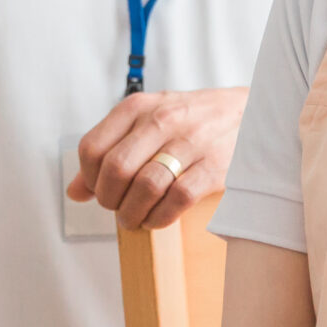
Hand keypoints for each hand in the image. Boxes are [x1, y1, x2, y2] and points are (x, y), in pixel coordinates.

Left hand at [67, 86, 247, 230]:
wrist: (251, 111)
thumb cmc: (190, 120)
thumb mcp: (146, 121)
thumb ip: (109, 150)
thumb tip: (75, 191)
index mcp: (137, 107)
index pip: (92, 148)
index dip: (89, 179)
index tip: (100, 190)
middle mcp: (161, 120)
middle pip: (116, 170)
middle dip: (109, 200)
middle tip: (117, 208)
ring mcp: (190, 142)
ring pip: (145, 187)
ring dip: (133, 213)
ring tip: (135, 219)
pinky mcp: (214, 166)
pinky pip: (178, 199)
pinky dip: (160, 217)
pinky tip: (157, 219)